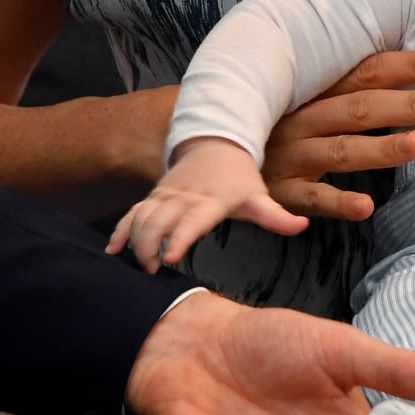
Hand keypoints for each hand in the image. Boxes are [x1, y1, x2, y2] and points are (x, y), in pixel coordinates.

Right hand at [108, 139, 306, 270]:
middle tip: (148, 270)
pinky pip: (132, 212)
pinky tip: (112, 251)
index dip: (180, 237)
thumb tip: (302, 226)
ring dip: (133, 239)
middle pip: (158, 220)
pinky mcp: (153, 197)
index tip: (170, 257)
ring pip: (141, 215)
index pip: (193, 220)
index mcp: (209, 200)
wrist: (216, 143)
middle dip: (149, 244)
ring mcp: (165, 196)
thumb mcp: (258, 195)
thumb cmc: (238, 177)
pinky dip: (120, 230)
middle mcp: (183, 196)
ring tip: (131, 266)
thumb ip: (277, 215)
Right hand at [261, 49, 414, 221]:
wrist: (213, 148)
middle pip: (360, 108)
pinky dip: (337, 202)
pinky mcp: (280, 192)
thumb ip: (352, 86)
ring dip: (379, 148)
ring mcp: (291, 155)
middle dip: (408, 103)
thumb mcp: (308, 96)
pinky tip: (366, 206)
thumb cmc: (276, 121)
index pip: (367, 72)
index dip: (407, 66)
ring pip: (340, 150)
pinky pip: (310, 199)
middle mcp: (304, 118)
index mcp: (315, 90)